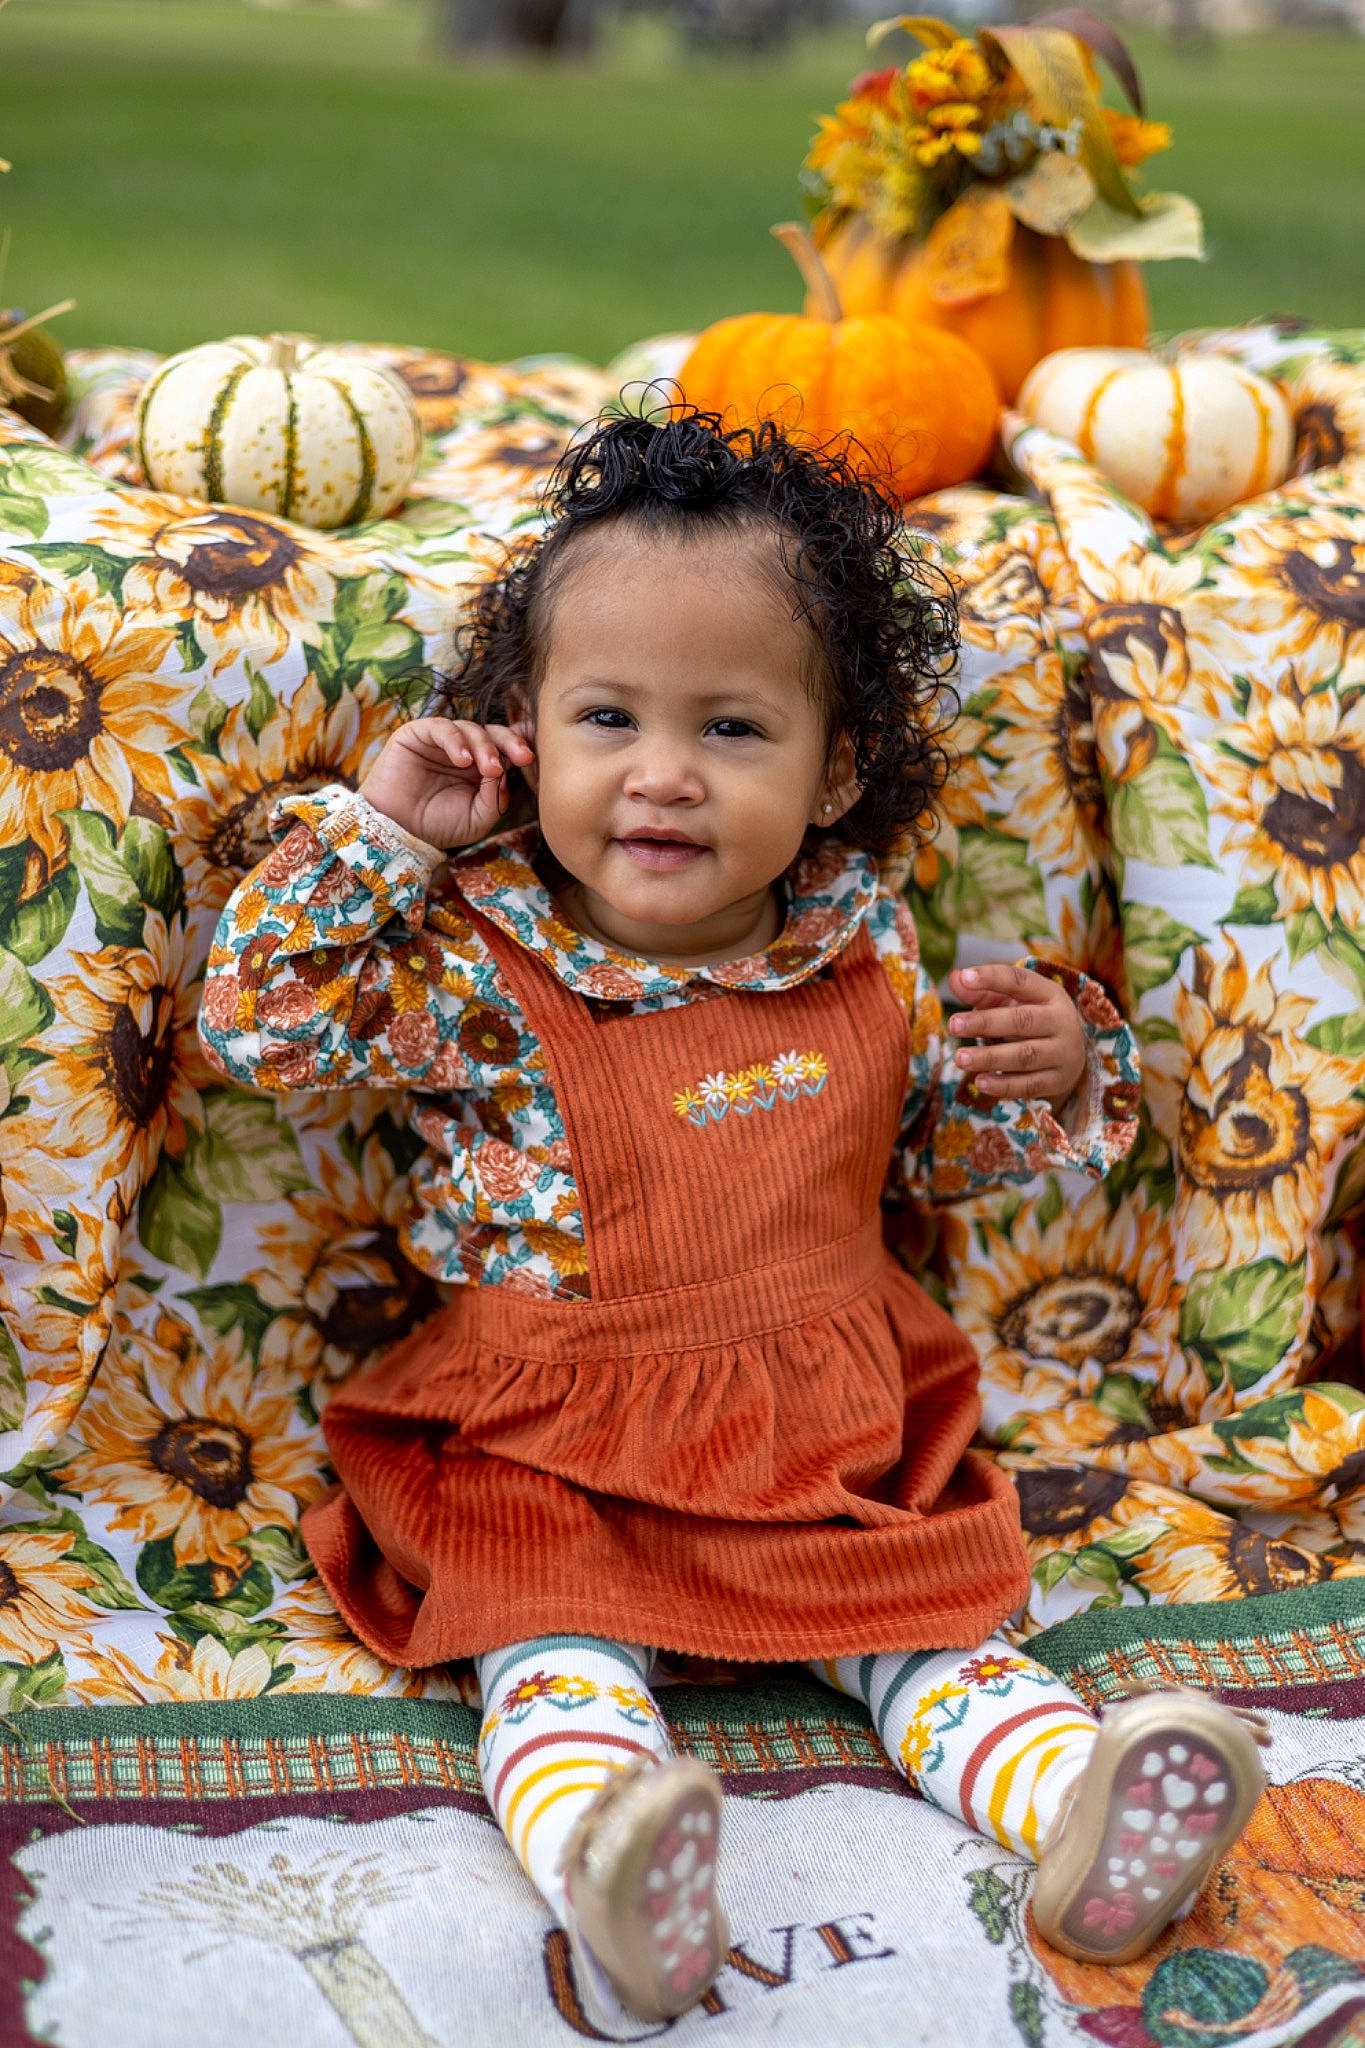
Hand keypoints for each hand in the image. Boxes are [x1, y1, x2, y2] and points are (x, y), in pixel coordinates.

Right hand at [359, 717, 534, 849]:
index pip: (506, 747)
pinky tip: (463, 760)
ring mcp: (441, 742)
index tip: (533, 754)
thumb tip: (507, 772)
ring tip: (489, 769)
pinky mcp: (417, 735)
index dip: (521, 744)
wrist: (399, 833)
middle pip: (493, 733)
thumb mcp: (479, 818)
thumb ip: (497, 797)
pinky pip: (442, 728)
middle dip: (511, 743)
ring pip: (471, 728)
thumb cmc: (438, 827)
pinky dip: (456, 741)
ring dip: (485, 747)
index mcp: (481, 768)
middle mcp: (464, 751)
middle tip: (522, 757)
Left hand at [945, 962, 1086, 1111]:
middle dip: (985, 1022)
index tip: (965, 977)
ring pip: (1025, 1055)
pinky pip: (1029, 1085)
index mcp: (1049, 993)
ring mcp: (1062, 1053)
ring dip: (990, 1058)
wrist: (1069, 1056)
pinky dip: (1004, 1086)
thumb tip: (955, 979)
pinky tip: (980, 1082)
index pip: (1020, 981)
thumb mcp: (1011, 1002)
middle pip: (1022, 1020)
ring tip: (960, 1058)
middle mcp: (1061, 1021)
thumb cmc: (1030, 1021)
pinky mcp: (1057, 1081)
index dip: (993, 978)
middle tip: (953, 1025)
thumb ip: (982, 993)